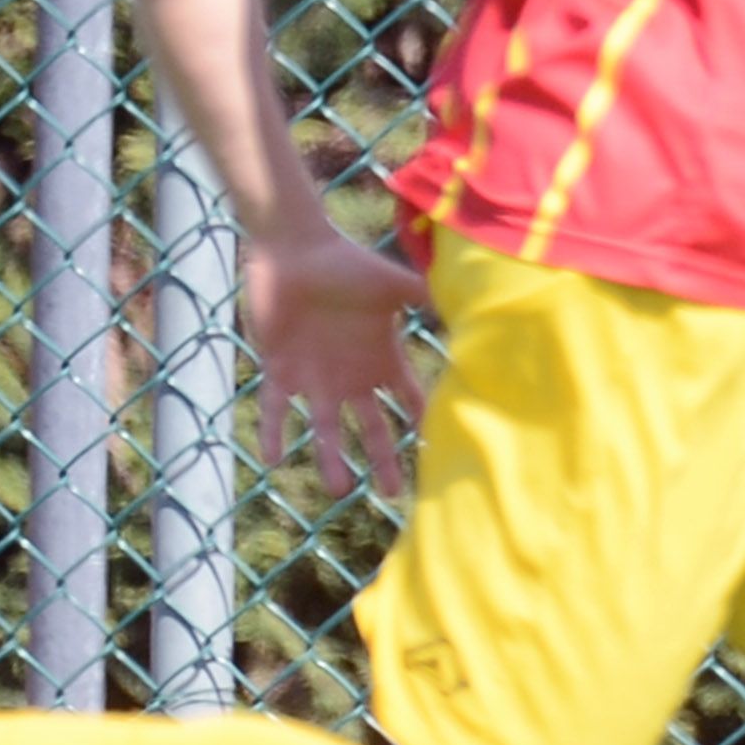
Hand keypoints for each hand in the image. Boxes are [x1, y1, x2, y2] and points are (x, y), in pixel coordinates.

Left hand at [245, 224, 429, 496]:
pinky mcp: (279, 370)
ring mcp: (314, 377)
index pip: (408, 398)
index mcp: (380, 358)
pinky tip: (272, 458)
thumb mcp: (391, 283)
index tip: (439, 454)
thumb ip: (424, 295)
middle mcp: (350, 375)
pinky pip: (275, 409)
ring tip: (337, 490)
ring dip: (330, 459)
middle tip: (393, 495)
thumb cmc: (344, 262)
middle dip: (383, 460)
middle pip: (371, 428)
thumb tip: (472, 302)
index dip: (422, 422)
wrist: (293, 250)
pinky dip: (273, 432)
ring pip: (324, 429)